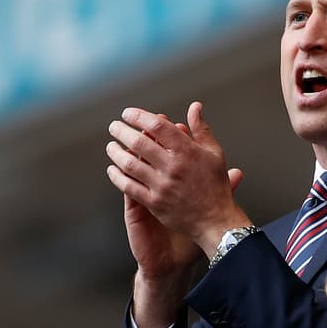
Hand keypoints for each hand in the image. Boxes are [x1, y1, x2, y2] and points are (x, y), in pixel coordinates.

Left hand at [107, 102, 249, 259]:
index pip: (158, 126)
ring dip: (115, 152)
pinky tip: (112, 169)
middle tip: (114, 126)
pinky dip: (116, 176)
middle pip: (139, 142)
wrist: (216, 220)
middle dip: (121, 131)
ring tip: (111, 146)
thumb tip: (195, 107)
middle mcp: (173, 167)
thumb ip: (201, 129)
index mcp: (188, 152)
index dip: (139, 116)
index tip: (129, 114)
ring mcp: (162, 185)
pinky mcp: (154, 202)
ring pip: (130, 164)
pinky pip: (128, 186)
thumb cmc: (215, 186)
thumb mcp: (214, 153)